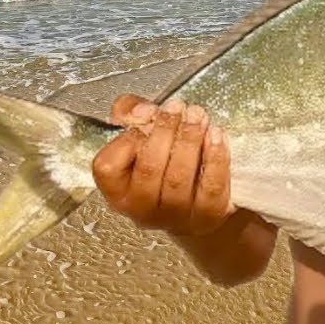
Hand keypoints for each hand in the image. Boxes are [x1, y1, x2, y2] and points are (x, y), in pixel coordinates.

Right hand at [91, 93, 234, 236]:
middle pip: (149, 168)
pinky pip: (211, 186)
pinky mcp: (208, 216)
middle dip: (165, 131)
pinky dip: (215, 158)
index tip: (146, 115)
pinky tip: (216, 135)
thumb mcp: (142, 139)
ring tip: (197, 116)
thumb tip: (140, 109)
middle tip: (177, 107)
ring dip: (190, 140)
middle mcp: (141, 209)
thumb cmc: (163, 167)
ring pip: (179, 177)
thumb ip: (132, 114)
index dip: (128, 138)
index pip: (108, 167)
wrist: (197, 203)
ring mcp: (175, 216)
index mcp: (118, 191)